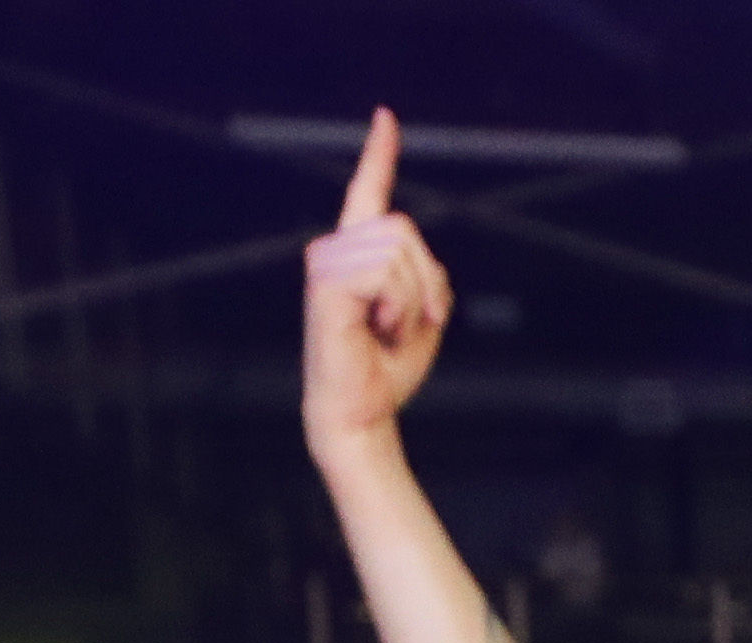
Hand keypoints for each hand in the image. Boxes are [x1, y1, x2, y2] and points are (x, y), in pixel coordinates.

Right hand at [302, 109, 450, 444]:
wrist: (361, 414)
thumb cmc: (387, 371)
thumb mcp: (423, 315)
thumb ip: (423, 275)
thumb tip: (411, 252)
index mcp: (357, 255)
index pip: (369, 193)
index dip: (380, 154)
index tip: (386, 118)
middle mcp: (335, 249)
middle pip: (403, 227)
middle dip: (425, 279)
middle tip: (408, 323)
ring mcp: (326, 263)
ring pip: (399, 250)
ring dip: (413, 299)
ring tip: (389, 330)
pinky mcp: (327, 283)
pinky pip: (387, 274)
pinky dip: (399, 306)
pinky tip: (379, 329)